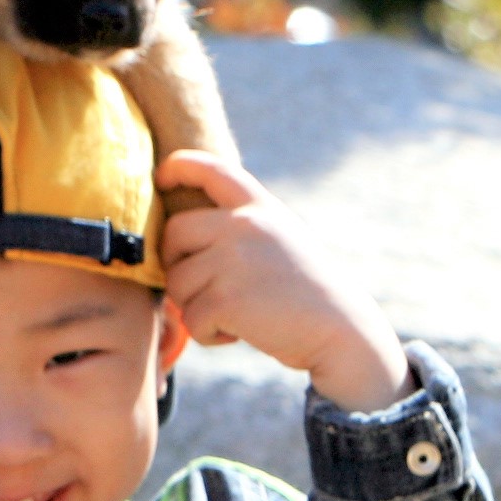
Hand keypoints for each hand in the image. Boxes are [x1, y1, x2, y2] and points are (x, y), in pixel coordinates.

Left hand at [155, 152, 409, 409]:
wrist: (338, 329)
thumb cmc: (302, 292)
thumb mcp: (277, 241)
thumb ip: (236, 230)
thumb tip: (174, 236)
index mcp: (260, 208)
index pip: (213, 171)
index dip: (180, 167)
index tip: (162, 176)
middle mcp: (244, 225)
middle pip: (174, 232)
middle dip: (177, 262)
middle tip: (206, 287)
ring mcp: (232, 259)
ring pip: (176, 282)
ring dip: (196, 306)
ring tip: (237, 313)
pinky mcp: (224, 297)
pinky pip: (190, 318)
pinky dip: (208, 333)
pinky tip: (240, 332)